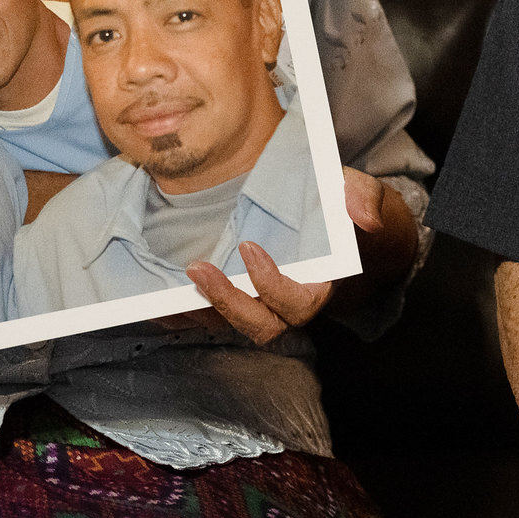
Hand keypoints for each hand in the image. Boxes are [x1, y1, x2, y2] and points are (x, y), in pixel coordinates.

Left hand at [172, 167, 418, 342]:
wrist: (333, 219)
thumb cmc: (342, 206)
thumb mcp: (360, 191)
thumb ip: (361, 198)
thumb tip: (363, 217)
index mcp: (320, 286)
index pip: (297, 304)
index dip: (272, 286)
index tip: (250, 248)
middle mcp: (289, 304)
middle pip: (261, 326)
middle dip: (228, 303)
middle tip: (198, 269)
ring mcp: (260, 303)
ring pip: (230, 324)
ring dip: (200, 310)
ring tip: (171, 284)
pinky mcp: (236, 296)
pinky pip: (209, 315)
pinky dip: (181, 312)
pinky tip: (155, 297)